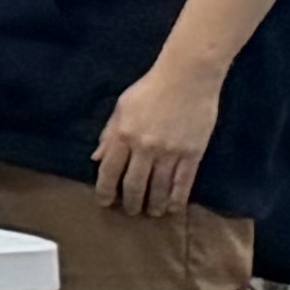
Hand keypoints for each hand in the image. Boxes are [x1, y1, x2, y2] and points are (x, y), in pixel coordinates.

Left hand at [100, 53, 225, 220]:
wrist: (188, 77)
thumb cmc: (151, 88)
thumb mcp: (121, 108)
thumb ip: (109, 135)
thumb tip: (97, 159)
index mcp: (123, 135)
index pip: (109, 171)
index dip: (105, 191)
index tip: (105, 202)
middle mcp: (144, 148)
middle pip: (134, 185)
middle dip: (130, 203)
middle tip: (130, 211)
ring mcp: (170, 152)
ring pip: (159, 189)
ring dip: (154, 205)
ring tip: (151, 212)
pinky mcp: (193, 153)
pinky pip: (183, 183)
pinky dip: (177, 199)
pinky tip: (173, 208)